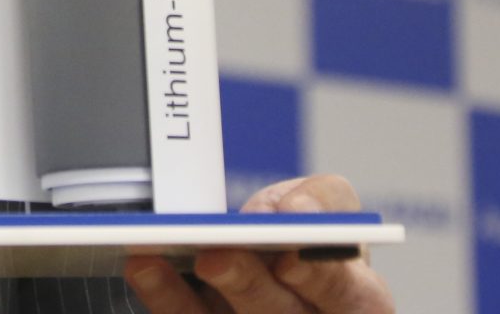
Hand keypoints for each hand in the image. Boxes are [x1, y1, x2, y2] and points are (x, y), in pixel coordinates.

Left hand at [124, 175, 394, 312]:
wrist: (263, 267)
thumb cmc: (301, 241)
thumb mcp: (323, 210)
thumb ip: (319, 201)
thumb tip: (280, 213)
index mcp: (358, 298)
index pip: (354, 296)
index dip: (322, 277)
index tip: (289, 257)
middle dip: (248, 286)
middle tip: (215, 255)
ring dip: (187, 298)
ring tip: (152, 260)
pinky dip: (164, 299)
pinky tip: (141, 268)